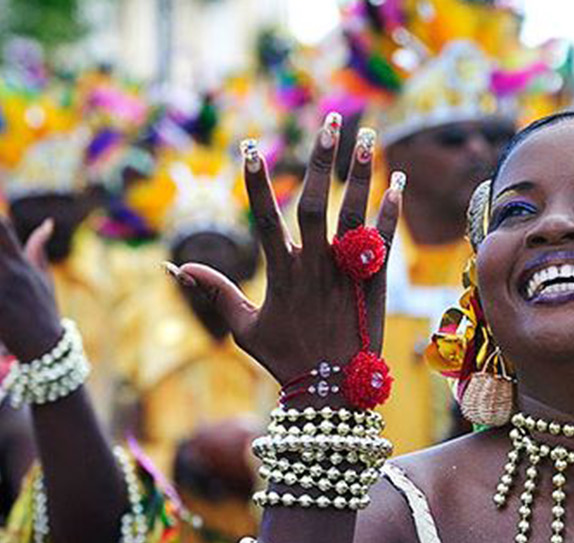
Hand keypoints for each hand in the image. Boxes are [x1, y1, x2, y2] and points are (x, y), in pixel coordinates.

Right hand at [169, 114, 401, 404]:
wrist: (331, 393)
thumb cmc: (284, 360)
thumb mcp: (244, 327)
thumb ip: (215, 291)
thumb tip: (176, 266)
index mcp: (280, 271)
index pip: (264, 215)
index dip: (255, 181)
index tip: (249, 146)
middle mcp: (313, 265)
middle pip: (313, 201)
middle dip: (320, 159)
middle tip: (329, 120)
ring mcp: (346, 272)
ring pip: (354, 212)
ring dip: (361, 172)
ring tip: (368, 134)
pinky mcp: (374, 283)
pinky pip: (384, 240)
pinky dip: (391, 211)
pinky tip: (397, 181)